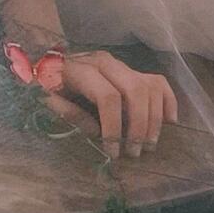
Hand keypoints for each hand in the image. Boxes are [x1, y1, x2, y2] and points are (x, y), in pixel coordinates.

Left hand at [48, 49, 178, 157]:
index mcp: (83, 69)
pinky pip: (158, 82)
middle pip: (135, 91)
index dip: (113, 126)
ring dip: (154, 118)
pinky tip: (170, 121)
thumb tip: (98, 132)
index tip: (113, 151)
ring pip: (149, 87)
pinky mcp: (132, 70)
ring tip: (149, 144)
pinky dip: (167, 100)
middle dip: (139, 124)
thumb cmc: (44, 83)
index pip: (108, 97)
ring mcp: (122, 65)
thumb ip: (69, 114)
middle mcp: (107, 63)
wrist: (45, 61)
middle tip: (136, 151)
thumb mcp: (45, 98)